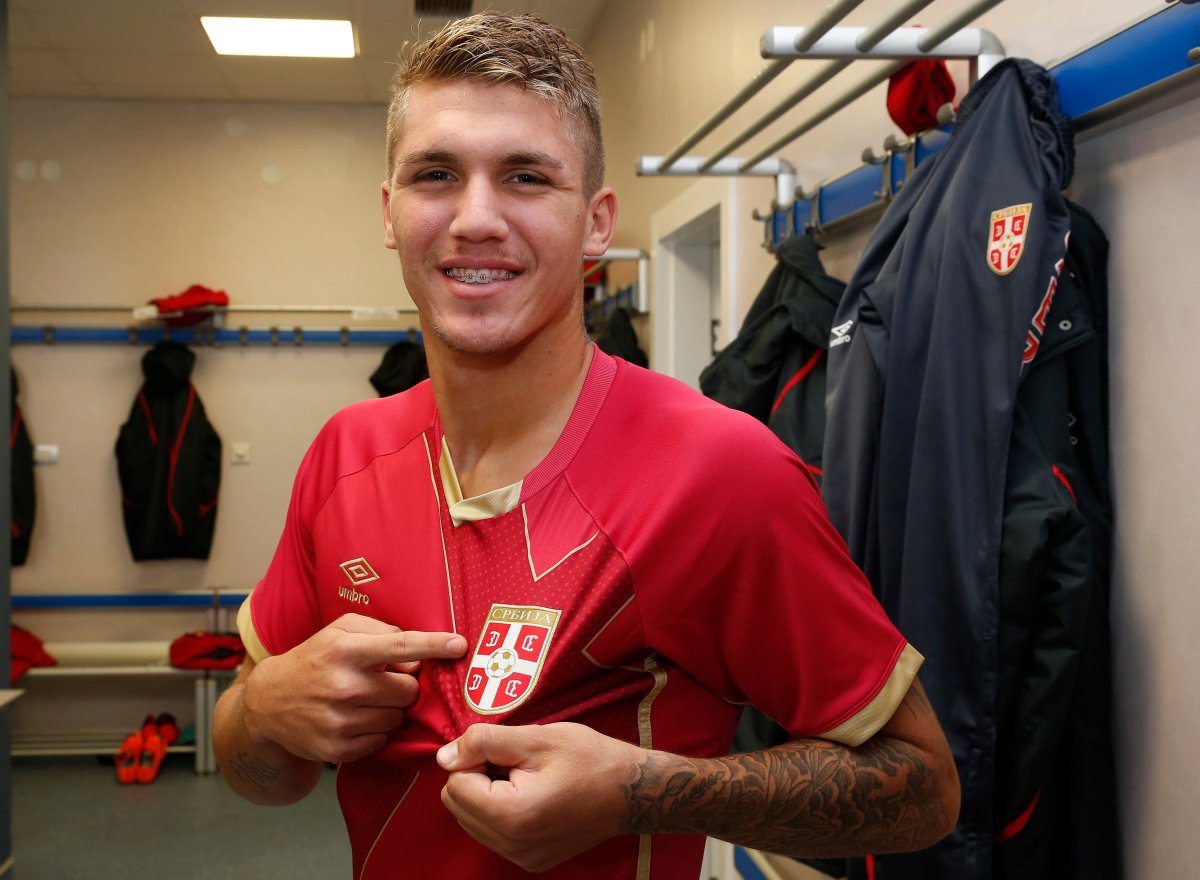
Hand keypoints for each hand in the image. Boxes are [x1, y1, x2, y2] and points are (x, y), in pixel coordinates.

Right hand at [242, 613, 466, 763]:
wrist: (268, 703)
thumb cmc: (314, 659)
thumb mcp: (340, 630)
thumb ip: (381, 631)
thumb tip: (417, 651)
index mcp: (346, 651)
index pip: (401, 646)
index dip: (434, 645)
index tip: (460, 644)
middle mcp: (344, 686)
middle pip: (409, 690)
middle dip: (404, 685)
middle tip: (383, 680)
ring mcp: (341, 722)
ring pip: (398, 717)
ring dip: (391, 709)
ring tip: (365, 700)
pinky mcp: (339, 749)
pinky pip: (383, 740)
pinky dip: (377, 729)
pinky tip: (356, 718)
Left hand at [437, 722, 639, 871]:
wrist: (632, 791)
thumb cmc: (589, 758)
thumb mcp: (536, 737)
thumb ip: (484, 743)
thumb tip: (444, 757)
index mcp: (511, 814)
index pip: (454, 784)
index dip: (474, 758)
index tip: (508, 752)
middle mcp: (512, 845)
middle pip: (457, 805)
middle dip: (477, 778)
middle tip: (516, 764)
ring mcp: (521, 858)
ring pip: (471, 821)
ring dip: (487, 795)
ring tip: (525, 779)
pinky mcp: (530, 862)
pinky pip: (492, 834)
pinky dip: (500, 811)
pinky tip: (531, 796)